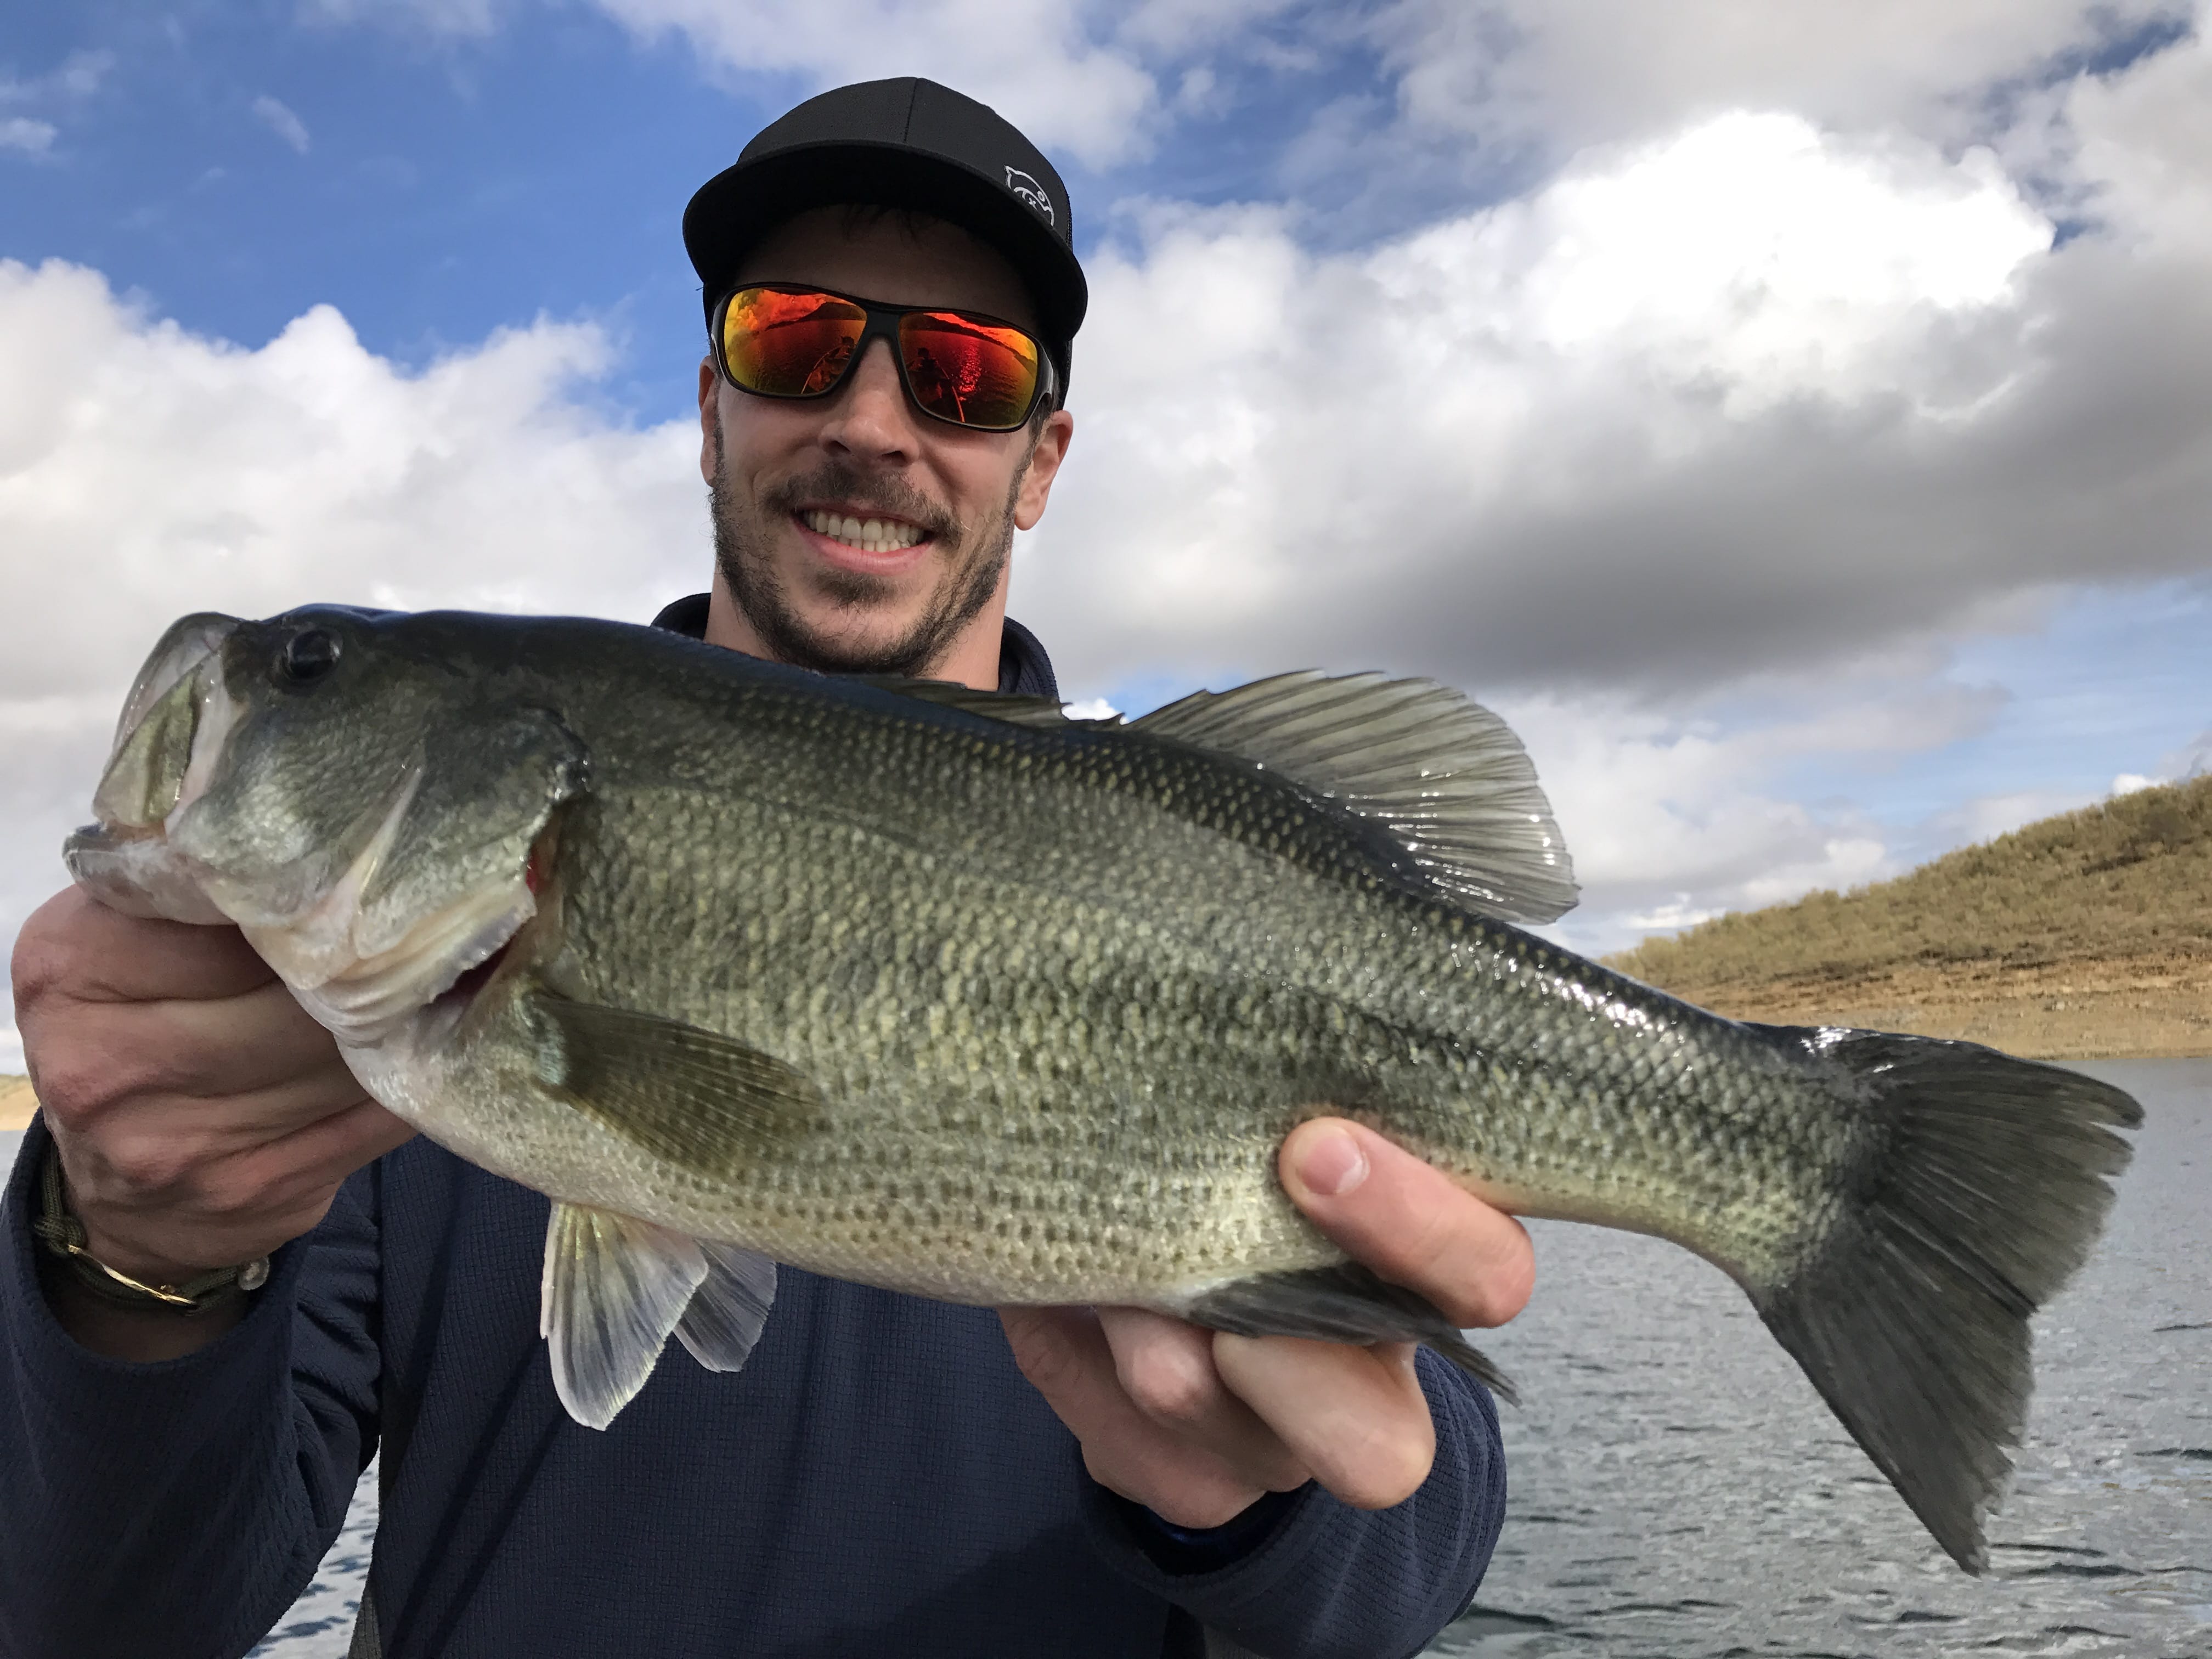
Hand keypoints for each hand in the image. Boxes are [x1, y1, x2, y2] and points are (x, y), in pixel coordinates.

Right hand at [12, 887, 413, 1353]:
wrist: (117, 1190)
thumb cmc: (137, 1028)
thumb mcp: (132, 941)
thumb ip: (196, 889)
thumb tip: (330, 840)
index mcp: (72, 968)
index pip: (226, 911)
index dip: (313, 898)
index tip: (373, 879)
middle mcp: (103, 1062)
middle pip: (292, 993)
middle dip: (372, 966)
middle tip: (432, 932)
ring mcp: (174, 1141)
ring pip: (339, 1060)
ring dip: (405, 1025)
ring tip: (442, 986)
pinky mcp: (249, 1192)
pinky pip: (367, 1123)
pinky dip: (412, 1085)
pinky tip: (433, 1054)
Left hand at [1000, 1118, 1532, 1527]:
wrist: (1158, 1265)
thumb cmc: (1236, 1149)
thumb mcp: (1272, 1100)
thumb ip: (1280, 1068)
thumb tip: (1255, 966)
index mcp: (1428, 1272)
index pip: (1485, 1276)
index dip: (1416, 1226)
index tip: (1315, 1145)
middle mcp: (1372, 1386)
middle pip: (1381, 1449)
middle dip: (1279, 1357)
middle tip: (1196, 1259)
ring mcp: (1282, 1455)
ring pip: (1225, 1439)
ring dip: (1149, 1340)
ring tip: (1099, 1257)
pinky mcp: (1196, 1486)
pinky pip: (1135, 1458)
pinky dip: (1076, 1366)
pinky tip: (1057, 1298)